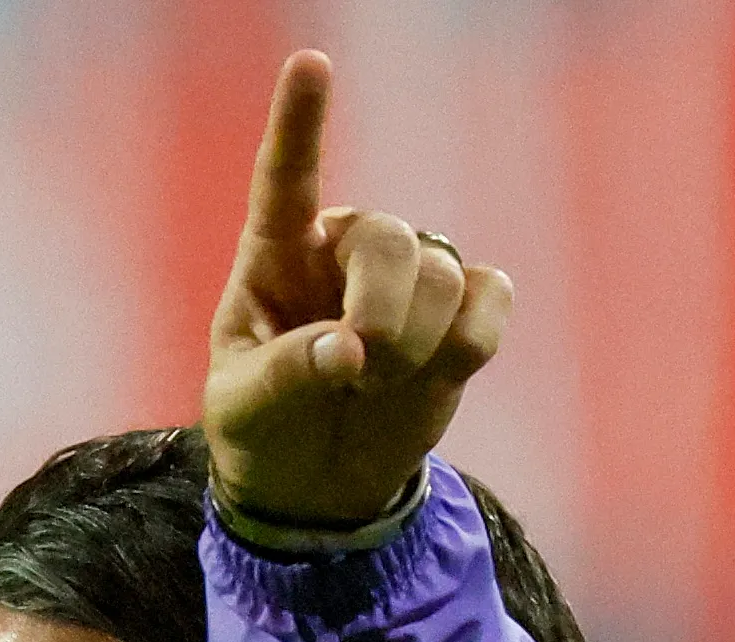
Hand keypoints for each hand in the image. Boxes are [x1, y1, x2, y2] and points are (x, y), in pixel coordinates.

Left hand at [201, 52, 512, 528]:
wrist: (317, 484)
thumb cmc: (263, 430)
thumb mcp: (242, 411)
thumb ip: (284, 375)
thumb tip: (348, 351)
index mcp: (275, 257)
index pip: (285, 178)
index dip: (300, 122)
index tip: (310, 63)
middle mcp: (344, 249)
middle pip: (389, 238)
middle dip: (383, 314)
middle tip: (360, 372)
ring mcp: (408, 275)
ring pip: (441, 273)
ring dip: (416, 346)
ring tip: (377, 388)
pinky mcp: (461, 309)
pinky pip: (491, 297)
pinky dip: (472, 342)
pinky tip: (438, 371)